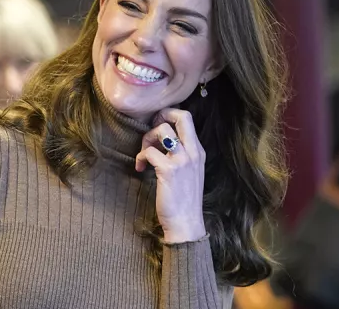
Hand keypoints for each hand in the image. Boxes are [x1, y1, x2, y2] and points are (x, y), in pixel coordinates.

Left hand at [135, 108, 205, 242]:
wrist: (186, 223)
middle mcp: (194, 152)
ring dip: (147, 138)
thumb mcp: (189, 172)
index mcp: (198, 151)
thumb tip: (162, 139)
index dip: (169, 115)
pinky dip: (140, 157)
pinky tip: (140, 167)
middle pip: (181, 116)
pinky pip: (149, 151)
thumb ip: (181, 154)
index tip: (156, 126)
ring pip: (163, 130)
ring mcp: (183, 161)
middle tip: (151, 131)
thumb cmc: (183, 199)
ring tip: (144, 154)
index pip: (187, 118)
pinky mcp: (169, 170)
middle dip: (161, 116)